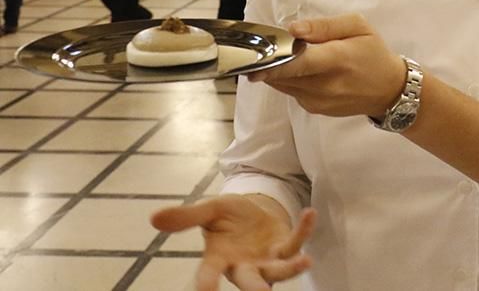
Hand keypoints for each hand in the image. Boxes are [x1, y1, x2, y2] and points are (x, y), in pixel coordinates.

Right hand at [151, 195, 315, 290]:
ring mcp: (266, 260)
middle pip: (249, 283)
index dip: (206, 284)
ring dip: (292, 268)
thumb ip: (185, 217)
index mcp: (218, 259)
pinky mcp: (284, 248)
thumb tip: (153, 218)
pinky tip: (310, 213)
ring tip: (306, 261)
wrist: (252, 211)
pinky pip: (296, 242)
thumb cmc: (227, 217)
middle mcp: (243, 267)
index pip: (208, 275)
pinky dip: (304, 230)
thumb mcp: (207, 210)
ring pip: (279, 272)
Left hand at [248, 14, 406, 117]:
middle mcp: (325, 85)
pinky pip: (290, 91)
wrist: (389, 90)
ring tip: (283, 54)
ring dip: (276, 69)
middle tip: (263, 46)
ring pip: (282, 83)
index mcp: (337, 60)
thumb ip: (324, 25)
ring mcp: (318, 101)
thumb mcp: (358, 27)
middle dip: (269, 60)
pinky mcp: (314, 109)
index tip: (253, 57)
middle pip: (282, 74)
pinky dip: (289, 79)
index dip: (272, 61)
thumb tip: (293, 29)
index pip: (298, 63)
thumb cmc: (374, 53)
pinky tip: (301, 69)